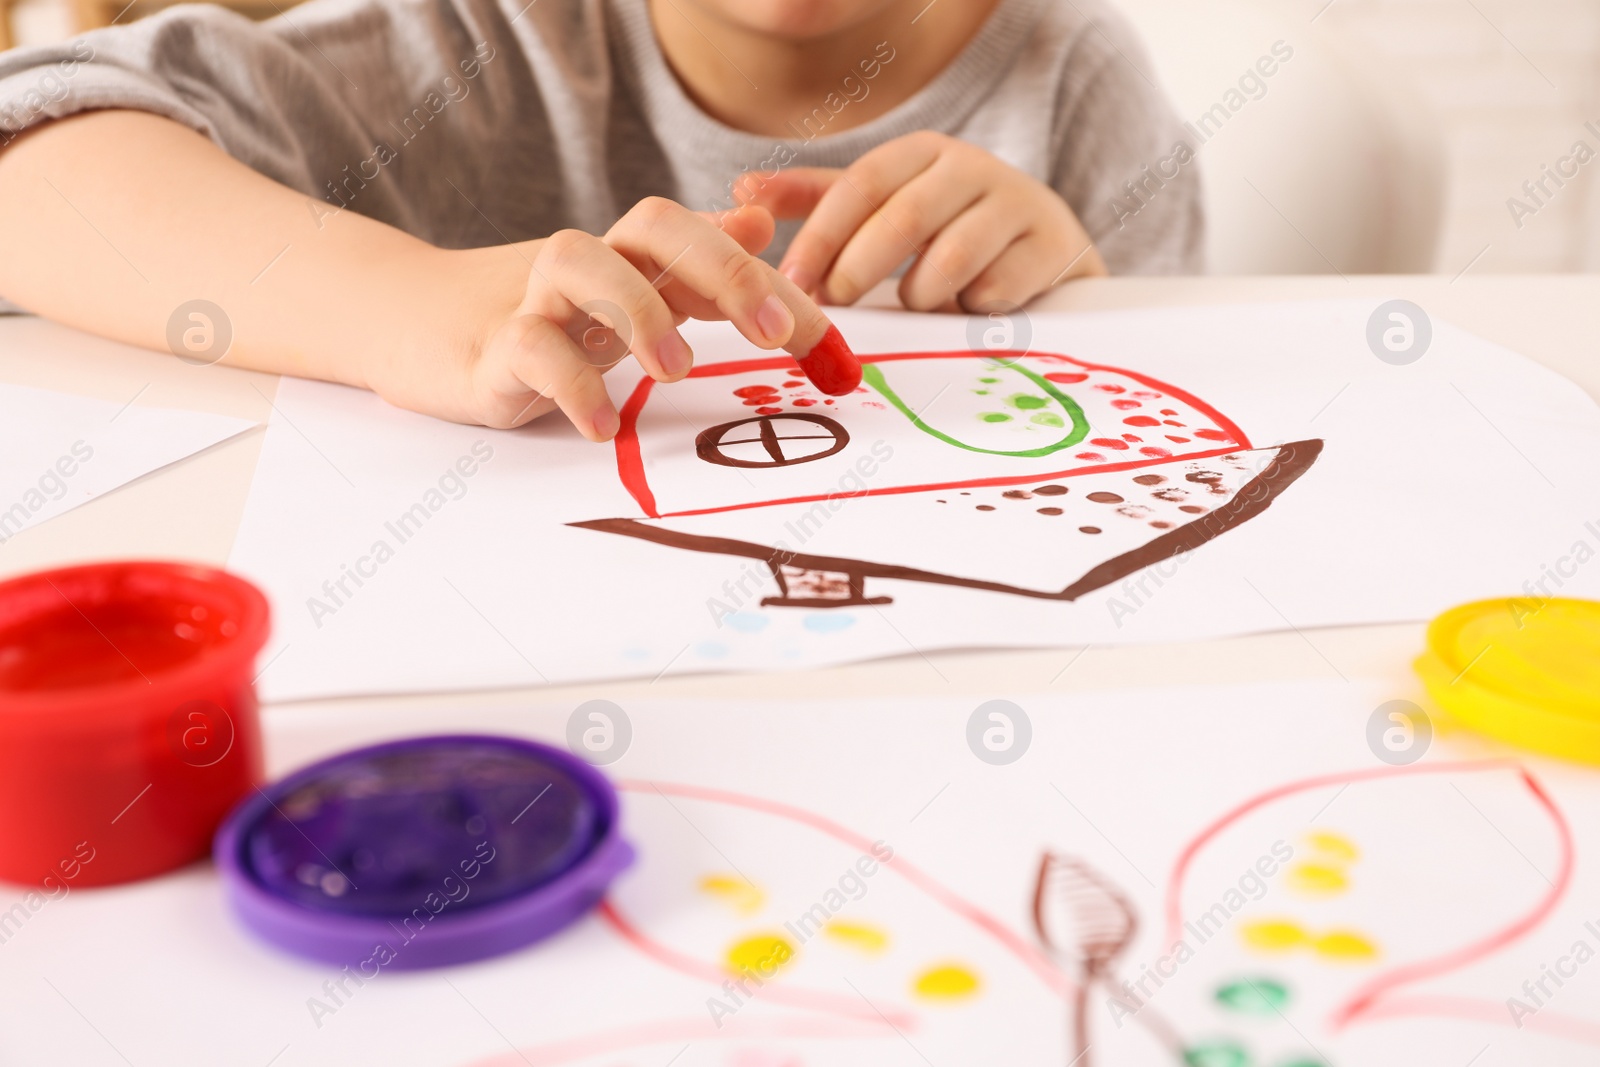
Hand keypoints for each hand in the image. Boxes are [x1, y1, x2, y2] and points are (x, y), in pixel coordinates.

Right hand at [397, 199, 838, 439]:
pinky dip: (569, 383)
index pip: (715, 246)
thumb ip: (697, 271)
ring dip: (637, 308)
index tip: (832, 353)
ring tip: (677, 369)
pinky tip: (601, 423)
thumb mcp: (631, 295)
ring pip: (579, 262)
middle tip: (771, 331)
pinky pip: (528, 347)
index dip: (777, 287)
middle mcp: (590, 265)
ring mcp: (535, 300)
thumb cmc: (546, 319)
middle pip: (653, 226)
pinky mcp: (491, 350)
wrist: (422, 330)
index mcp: (634, 257)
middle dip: (721, 271)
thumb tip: (761, 224)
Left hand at [742, 131, 1106, 312]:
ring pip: (952, 258)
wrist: (1046, 245)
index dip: (822, 235)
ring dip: (919, 294)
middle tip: (837, 307)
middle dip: (860, 269)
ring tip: (913, 305)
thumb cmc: (946, 227)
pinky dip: (969, 309)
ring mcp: (1017, 206)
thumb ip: (817, 199)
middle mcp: (972, 168)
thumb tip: (741, 191)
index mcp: (923, 153)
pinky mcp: (1052, 249)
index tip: (792, 281)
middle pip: (904, 218)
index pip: (861, 184)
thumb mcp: (883, 205)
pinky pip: (997, 289)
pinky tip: (964, 313)